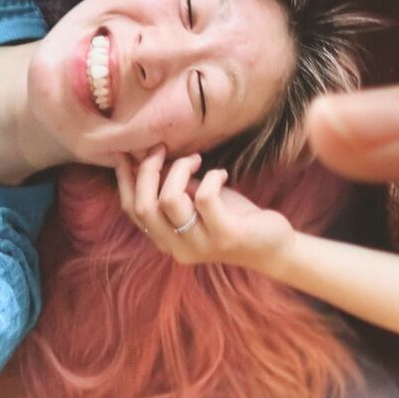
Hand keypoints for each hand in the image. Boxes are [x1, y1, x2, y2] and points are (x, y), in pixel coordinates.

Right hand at [115, 148, 290, 271]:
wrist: (274, 246)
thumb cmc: (233, 218)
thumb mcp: (197, 203)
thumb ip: (175, 188)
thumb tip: (151, 158)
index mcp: (165, 240)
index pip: (132, 210)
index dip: (124, 180)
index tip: (124, 153)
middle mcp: (177, 248)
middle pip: (143, 206)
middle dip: (148, 170)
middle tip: (162, 150)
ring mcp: (200, 245)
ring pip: (170, 199)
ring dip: (179, 170)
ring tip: (196, 160)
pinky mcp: (225, 236)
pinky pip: (204, 198)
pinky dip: (210, 177)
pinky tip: (221, 174)